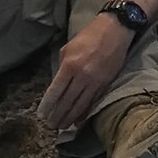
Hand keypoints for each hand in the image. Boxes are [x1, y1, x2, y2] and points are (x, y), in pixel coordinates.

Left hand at [38, 14, 134, 134]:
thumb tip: (57, 84)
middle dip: (58, 115)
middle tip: (51, 126)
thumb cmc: (88, 36)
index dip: (48, 105)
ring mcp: (96, 81)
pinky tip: (78, 119)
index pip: (55, 91)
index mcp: (69, 65)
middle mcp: (82, 75)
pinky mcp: (107, 83)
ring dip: (70, 117)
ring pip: (81, 104)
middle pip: (67, 101)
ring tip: (63, 126)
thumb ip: (61, 67)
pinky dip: (85, 112)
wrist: (115, 30)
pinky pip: (93, 101)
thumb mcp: (68, 48)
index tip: (42, 115)